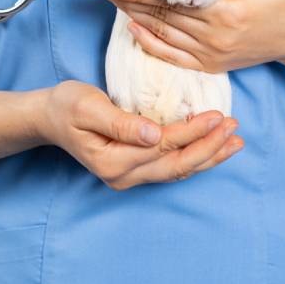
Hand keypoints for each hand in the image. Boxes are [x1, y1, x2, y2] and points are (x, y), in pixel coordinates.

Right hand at [40, 81, 242, 189]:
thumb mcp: (87, 107)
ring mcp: (130, 177)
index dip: (193, 132)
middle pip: (177, 165)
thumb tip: (154, 135)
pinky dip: (196, 157)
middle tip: (234, 128)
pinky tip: (214, 147)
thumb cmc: (66, 106)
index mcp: (113, 162)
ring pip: (178, 171)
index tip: (217, 116)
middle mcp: (124, 177)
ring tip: (235, 141)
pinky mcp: (136, 170)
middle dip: (210, 147)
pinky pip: (172, 168)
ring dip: (209, 156)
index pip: (164, 147)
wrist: (49, 118)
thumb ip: (121, 123)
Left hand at [93, 0, 284, 72]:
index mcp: (228, 13)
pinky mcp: (212, 64)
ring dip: (133, 16)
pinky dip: (151, 43)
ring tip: (110, 0)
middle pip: (161, 16)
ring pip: (163, 34)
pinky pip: (173, 56)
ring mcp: (211, 54)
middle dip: (127, 0)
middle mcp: (214, 37)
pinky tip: (133, 29)